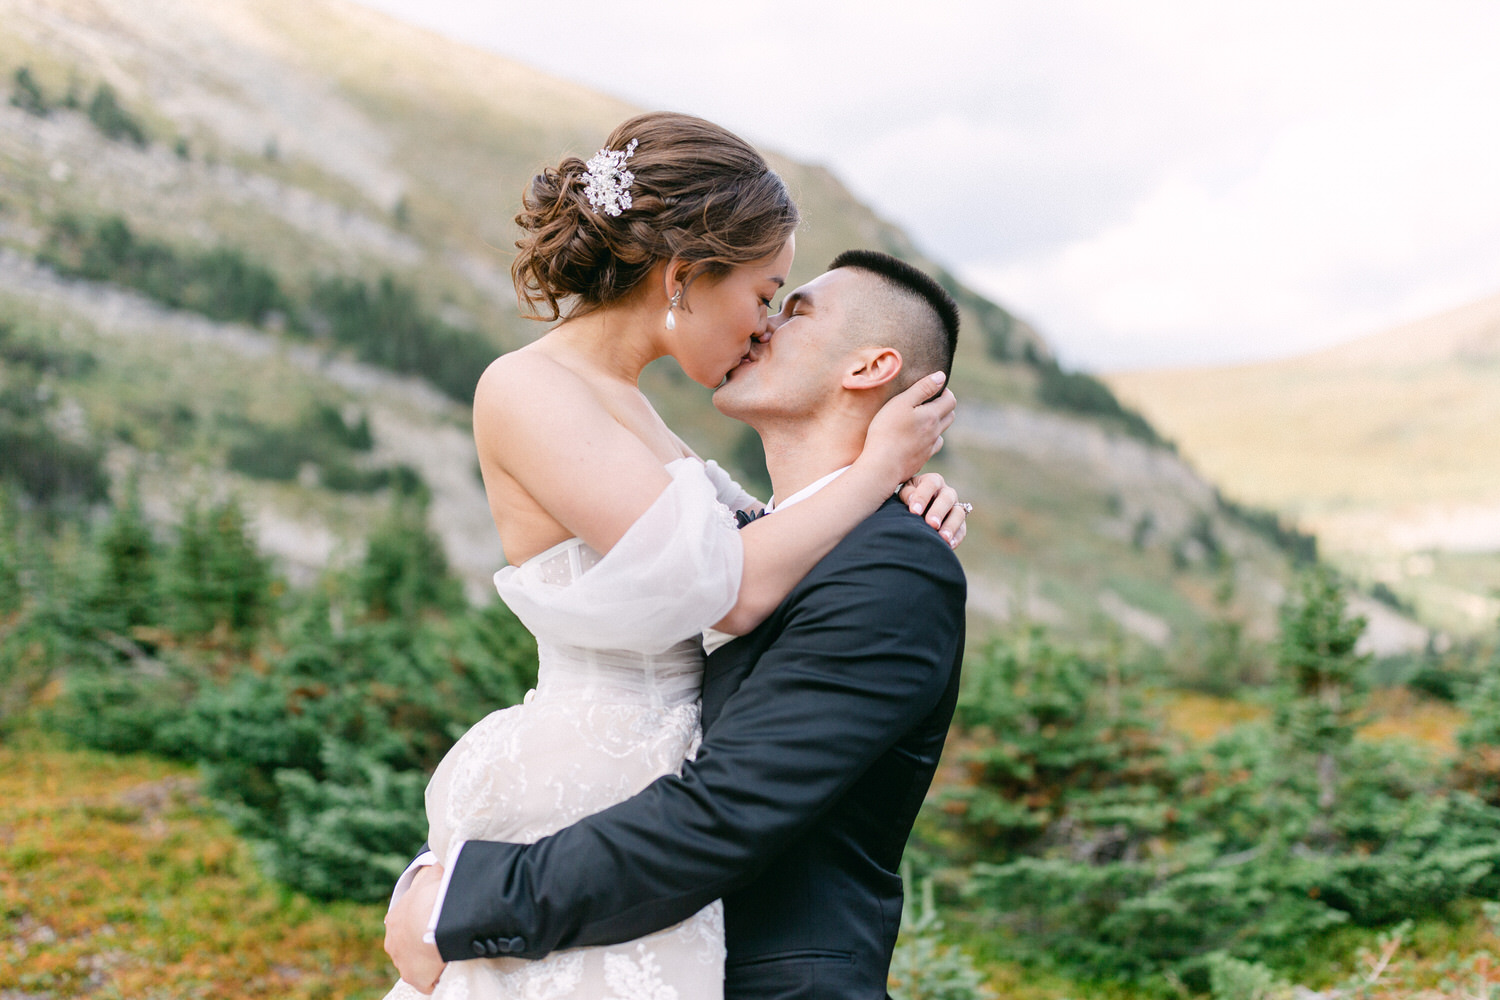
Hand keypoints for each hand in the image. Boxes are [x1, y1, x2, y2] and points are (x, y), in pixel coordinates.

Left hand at [385, 864, 446, 993]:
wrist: (434, 919)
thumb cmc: (434, 894)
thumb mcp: (434, 874)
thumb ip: (434, 869)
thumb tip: (441, 855)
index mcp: (395, 919)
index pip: (404, 925)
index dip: (420, 925)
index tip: (433, 924)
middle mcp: (393, 943)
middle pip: (409, 947)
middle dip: (423, 945)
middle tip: (443, 939)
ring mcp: (402, 963)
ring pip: (418, 965)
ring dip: (431, 961)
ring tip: (449, 953)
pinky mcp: (415, 979)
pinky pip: (429, 981)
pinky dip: (439, 976)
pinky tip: (451, 966)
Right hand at [861, 372, 955, 485]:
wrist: (882, 465)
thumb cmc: (887, 431)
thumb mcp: (902, 402)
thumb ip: (923, 388)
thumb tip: (941, 376)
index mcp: (932, 416)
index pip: (951, 400)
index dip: (945, 392)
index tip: (934, 389)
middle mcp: (935, 432)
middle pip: (950, 416)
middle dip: (943, 406)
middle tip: (928, 402)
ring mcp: (929, 448)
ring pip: (941, 433)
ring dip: (936, 424)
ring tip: (921, 421)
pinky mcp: (921, 460)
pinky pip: (931, 448)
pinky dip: (928, 441)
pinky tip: (917, 440)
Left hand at [898, 473, 968, 548]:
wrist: (913, 515)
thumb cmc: (907, 501)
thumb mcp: (904, 494)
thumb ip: (907, 494)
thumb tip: (911, 499)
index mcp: (932, 481)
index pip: (930, 484)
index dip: (923, 497)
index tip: (914, 511)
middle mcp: (946, 492)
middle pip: (947, 498)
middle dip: (939, 512)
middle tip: (931, 524)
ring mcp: (955, 507)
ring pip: (958, 513)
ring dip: (951, 526)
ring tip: (942, 538)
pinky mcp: (960, 523)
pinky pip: (962, 530)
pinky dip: (956, 538)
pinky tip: (948, 545)